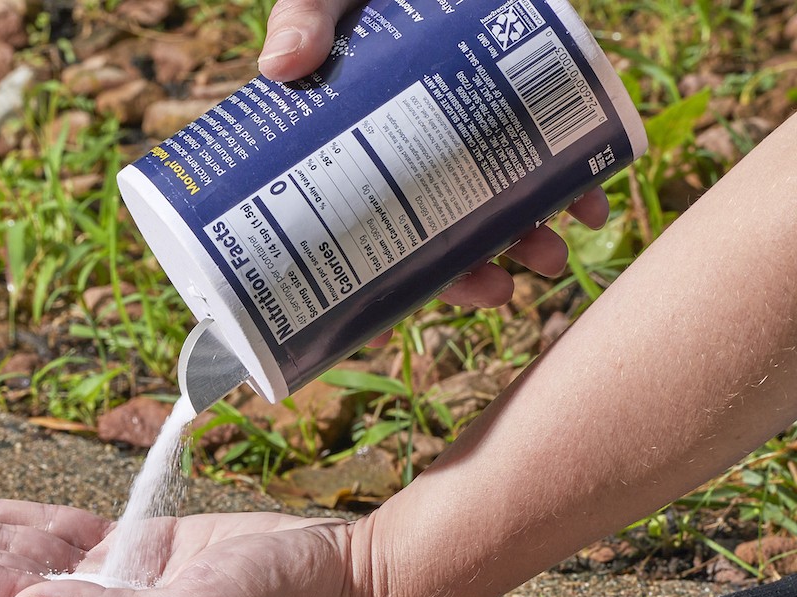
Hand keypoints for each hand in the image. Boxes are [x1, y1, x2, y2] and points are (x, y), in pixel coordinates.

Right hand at [257, 0, 609, 326]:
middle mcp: (418, 141)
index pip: (376, 220)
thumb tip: (276, 68)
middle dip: (478, 264)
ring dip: (530, 234)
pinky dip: (573, 175)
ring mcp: (472, 118)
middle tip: (503, 289)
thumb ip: (305, 11)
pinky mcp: (521, 87)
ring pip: (500, 197)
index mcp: (364, 136)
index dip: (404, 272)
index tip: (433, 300)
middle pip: (444, 224)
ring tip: (553, 253)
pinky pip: (550, 148)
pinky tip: (588, 197)